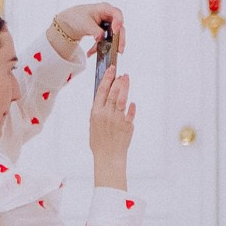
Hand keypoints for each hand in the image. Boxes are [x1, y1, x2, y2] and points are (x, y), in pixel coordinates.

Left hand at [48, 3, 125, 61]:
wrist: (70, 22)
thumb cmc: (77, 17)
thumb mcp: (85, 23)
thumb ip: (95, 30)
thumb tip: (101, 38)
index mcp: (104, 8)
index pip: (116, 13)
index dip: (119, 21)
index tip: (115, 31)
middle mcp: (109, 16)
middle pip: (119, 27)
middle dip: (119, 39)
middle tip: (119, 49)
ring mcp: (108, 25)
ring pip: (115, 36)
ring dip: (110, 46)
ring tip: (106, 54)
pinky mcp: (105, 33)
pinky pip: (107, 41)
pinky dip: (100, 47)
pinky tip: (90, 53)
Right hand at [90, 72, 135, 190]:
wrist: (108, 156)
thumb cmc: (99, 141)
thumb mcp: (93, 124)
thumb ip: (99, 111)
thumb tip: (103, 98)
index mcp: (95, 112)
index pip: (101, 91)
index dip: (107, 79)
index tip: (112, 70)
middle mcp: (106, 114)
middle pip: (113, 92)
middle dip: (118, 81)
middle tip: (122, 73)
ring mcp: (117, 119)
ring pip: (122, 99)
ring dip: (125, 88)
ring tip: (127, 79)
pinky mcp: (127, 125)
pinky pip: (130, 113)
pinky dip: (131, 107)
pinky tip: (132, 102)